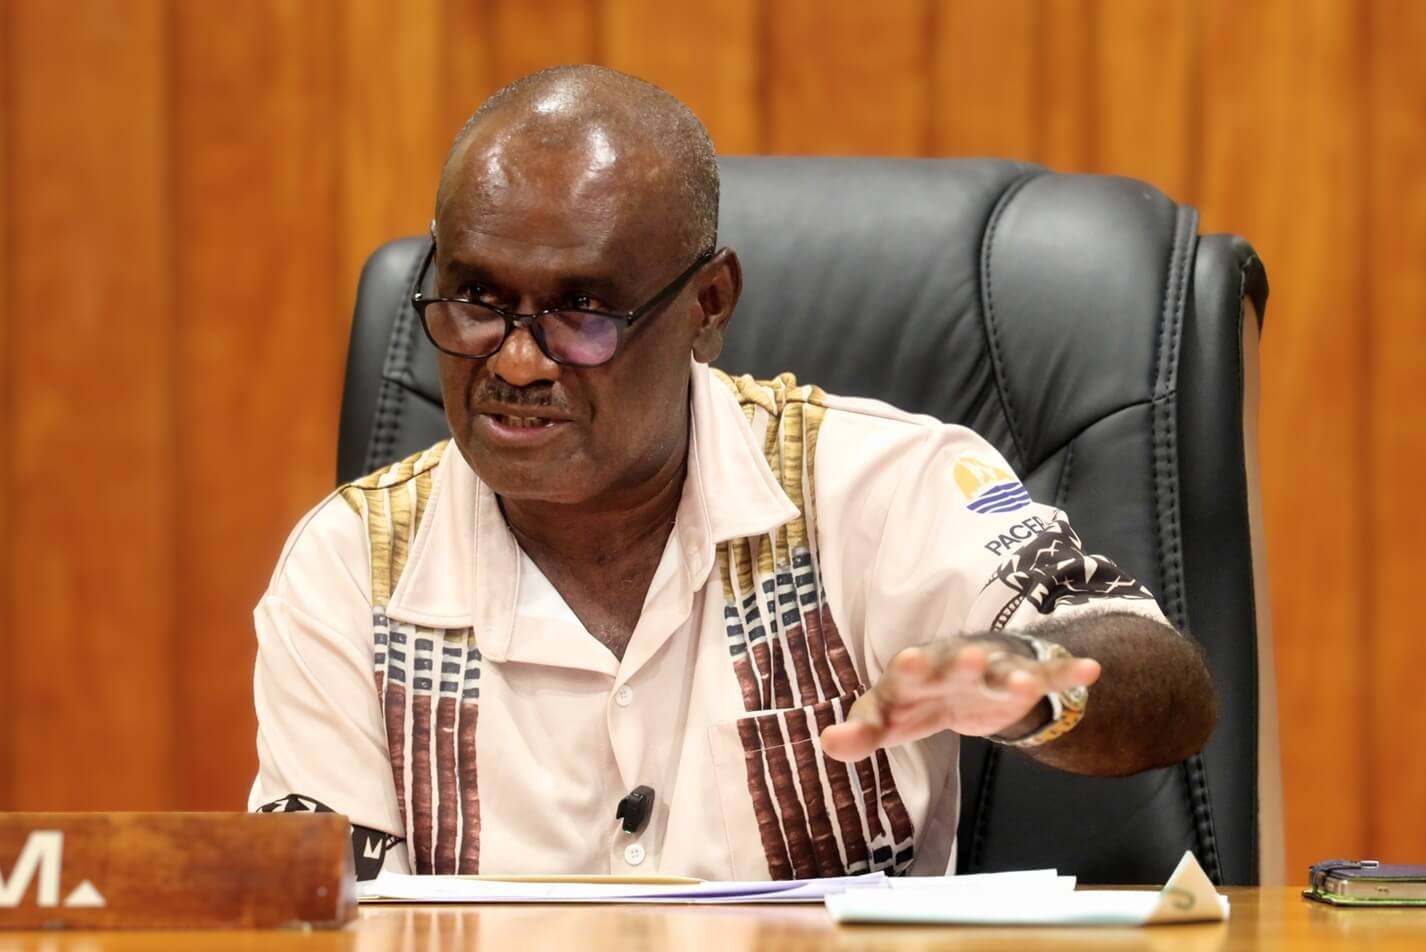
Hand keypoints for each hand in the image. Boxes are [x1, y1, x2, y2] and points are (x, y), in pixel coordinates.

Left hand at [819, 636, 1101, 762]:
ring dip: (1013, 674)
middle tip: (968, 658)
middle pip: (956, 664)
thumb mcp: (884, 719)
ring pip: (1003, 672)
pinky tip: (1089, 670)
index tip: (907, 663)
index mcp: (913, 674)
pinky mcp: (1022, 677)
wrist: (962, 676)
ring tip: (1025, 681)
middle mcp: (951, 664)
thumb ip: (860, 733)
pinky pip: (1047, 675)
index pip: (906, 673)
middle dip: (962, 663)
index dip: (908, 670)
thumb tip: (828, 743)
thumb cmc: (915, 699)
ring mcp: (990, 669)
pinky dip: (1066, 672)